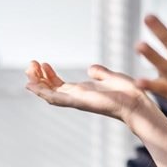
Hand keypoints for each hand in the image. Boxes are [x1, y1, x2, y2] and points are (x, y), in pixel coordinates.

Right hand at [25, 61, 149, 123]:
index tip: (42, 63)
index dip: (49, 75)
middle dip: (39, 77)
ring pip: (50, 94)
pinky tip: (32, 85)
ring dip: (38, 83)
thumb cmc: (128, 93)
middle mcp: (77, 97)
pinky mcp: (79, 102)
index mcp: (83, 91)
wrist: (137, 103)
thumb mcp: (110, 77)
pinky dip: (43, 93)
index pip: (59, 85)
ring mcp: (77, 101)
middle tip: (31, 63)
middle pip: (51, 89)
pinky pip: (56, 99)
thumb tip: (91, 68)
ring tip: (29, 69)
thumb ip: (99, 73)